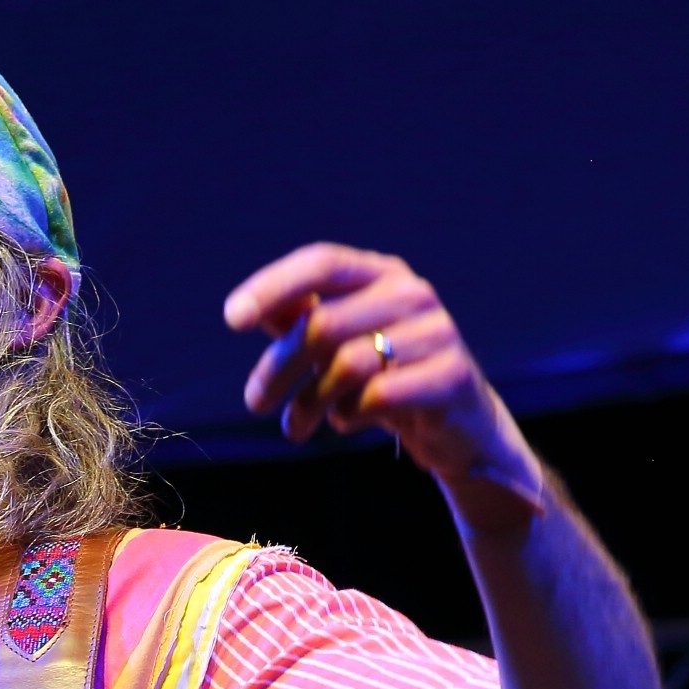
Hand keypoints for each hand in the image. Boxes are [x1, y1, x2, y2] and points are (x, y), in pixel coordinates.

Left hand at [224, 243, 542, 522]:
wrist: (456, 425)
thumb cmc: (385, 377)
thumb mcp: (338, 346)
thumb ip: (299, 321)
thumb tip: (247, 310)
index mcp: (381, 274)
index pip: (322, 262)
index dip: (273, 285)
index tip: (232, 319)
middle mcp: (412, 293)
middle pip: (323, 323)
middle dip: (278, 369)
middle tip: (256, 402)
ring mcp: (437, 331)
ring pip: (346, 364)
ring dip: (309, 402)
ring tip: (295, 425)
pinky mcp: (452, 375)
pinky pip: (377, 397)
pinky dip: (347, 417)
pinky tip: (344, 423)